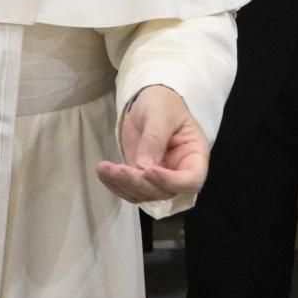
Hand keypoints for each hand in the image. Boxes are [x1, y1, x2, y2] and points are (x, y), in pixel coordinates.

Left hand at [100, 84, 209, 204]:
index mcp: (195, 156)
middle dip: (139, 183)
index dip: (171, 182)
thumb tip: (143, 166)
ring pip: (144, 194)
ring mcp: (161, 178)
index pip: (191, 181)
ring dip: (123, 185)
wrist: (149, 103)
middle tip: (118, 169)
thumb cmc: (163, 104)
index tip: (149, 171)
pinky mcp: (141, 178)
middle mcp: (179, 172)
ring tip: (104, 168)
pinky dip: (115, 184)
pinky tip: (102, 171)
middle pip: (164, 191)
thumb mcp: (161, 114)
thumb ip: (154, 138)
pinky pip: (130, 190)